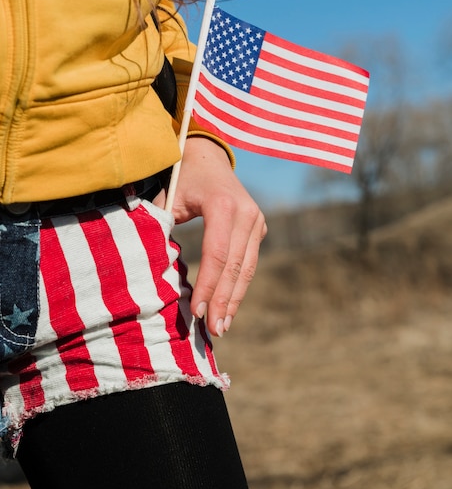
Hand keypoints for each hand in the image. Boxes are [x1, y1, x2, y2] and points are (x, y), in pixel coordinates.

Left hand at [153, 137, 266, 336]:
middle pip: (235, 266)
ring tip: (222, 326)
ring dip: (234, 299)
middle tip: (213, 331)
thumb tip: (155, 273)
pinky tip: (228, 306)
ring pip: (247, 267)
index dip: (207, 286)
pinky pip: (249, 261)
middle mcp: (246, 212)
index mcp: (222, 205)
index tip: (195, 312)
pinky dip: (238, 285)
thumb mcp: (167, 200)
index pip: (217, 254)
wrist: (207, 157)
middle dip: (223, 301)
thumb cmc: (181, 179)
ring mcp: (257, 219)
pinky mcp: (259, 226)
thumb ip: (161, 230)